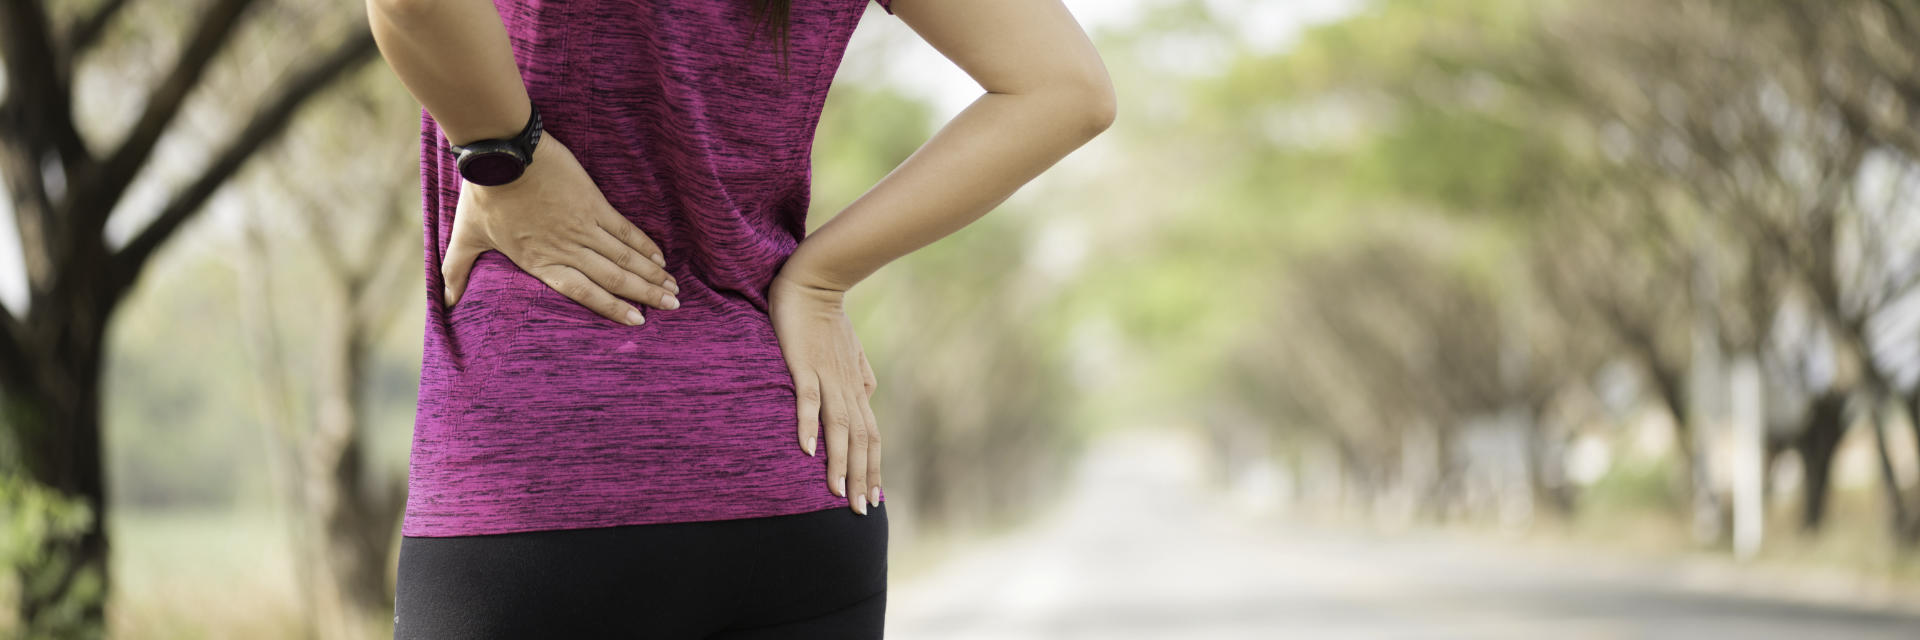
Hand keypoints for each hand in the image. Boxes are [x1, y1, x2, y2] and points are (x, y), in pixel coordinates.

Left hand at [442, 133, 680, 324]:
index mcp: (540, 262)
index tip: (637, 321)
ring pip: (625, 257)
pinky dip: (644, 244)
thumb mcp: (466, 236)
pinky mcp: (593, 204)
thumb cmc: (483, 194)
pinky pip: (625, 229)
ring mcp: (583, 226)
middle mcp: (567, 249)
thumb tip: (443, 301)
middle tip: (672, 306)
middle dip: (645, 294)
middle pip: (614, 278)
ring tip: (673, 288)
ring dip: (652, 274)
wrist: (502, 153)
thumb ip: (456, 270)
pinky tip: (660, 257)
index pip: (584, 293)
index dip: (612, 308)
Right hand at [768, 271, 880, 514]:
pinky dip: (809, 423)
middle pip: (859, 440)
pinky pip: (809, 397)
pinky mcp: (805, 364)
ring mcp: (828, 377)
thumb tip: (868, 396)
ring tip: (836, 491)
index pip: (869, 436)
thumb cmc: (829, 318)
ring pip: (839, 426)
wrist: (816, 281)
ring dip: (838, 461)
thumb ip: (860, 377)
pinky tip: (807, 449)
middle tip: (860, 510)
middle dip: (860, 476)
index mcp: (857, 389)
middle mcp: (848, 388)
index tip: (873, 497)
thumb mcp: (850, 353)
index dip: (872, 467)